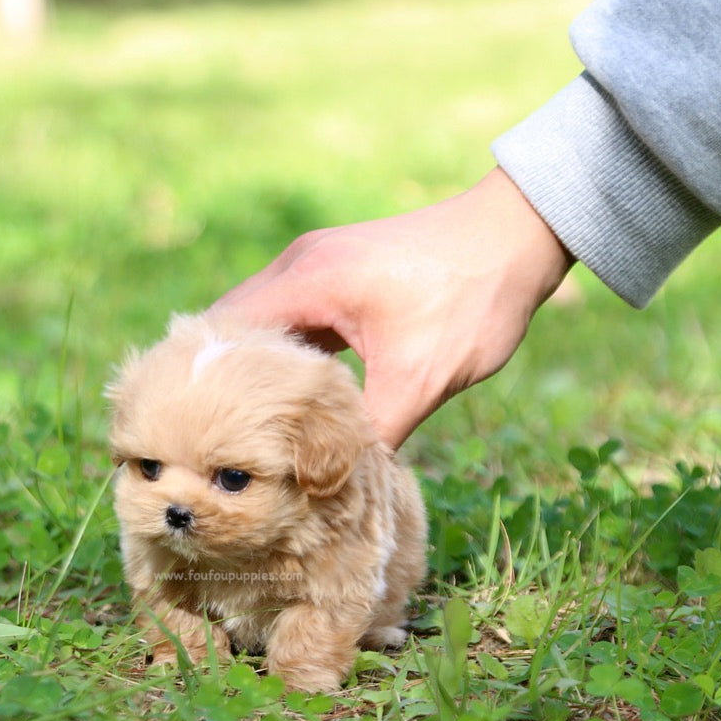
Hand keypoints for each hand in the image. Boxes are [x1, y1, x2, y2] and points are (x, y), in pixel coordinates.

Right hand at [213, 167, 573, 448]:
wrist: (521, 234)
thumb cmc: (472, 297)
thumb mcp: (421, 379)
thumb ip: (372, 434)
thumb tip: (334, 486)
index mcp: (305, 281)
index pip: (223, 335)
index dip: (206, 387)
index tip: (198, 437)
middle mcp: (299, 266)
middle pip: (232, 329)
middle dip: (224, 384)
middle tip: (214, 443)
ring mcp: (318, 266)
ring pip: (263, 325)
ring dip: (257, 372)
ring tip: (245, 430)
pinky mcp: (340, 276)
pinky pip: (293, 320)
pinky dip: (286, 358)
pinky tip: (294, 401)